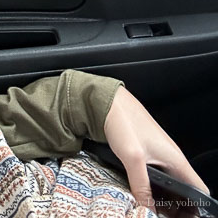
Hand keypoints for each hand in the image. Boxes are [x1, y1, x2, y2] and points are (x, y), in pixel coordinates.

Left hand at [103, 86, 207, 211]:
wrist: (107, 100)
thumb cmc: (124, 120)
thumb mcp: (133, 157)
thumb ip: (142, 186)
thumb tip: (149, 210)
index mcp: (175, 159)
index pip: (199, 189)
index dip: (196, 207)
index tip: (184, 217)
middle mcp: (169, 158)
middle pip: (183, 191)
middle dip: (176, 207)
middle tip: (161, 216)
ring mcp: (157, 155)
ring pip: (167, 185)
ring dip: (160, 199)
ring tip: (148, 209)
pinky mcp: (144, 153)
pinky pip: (153, 176)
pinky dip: (149, 188)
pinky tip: (137, 194)